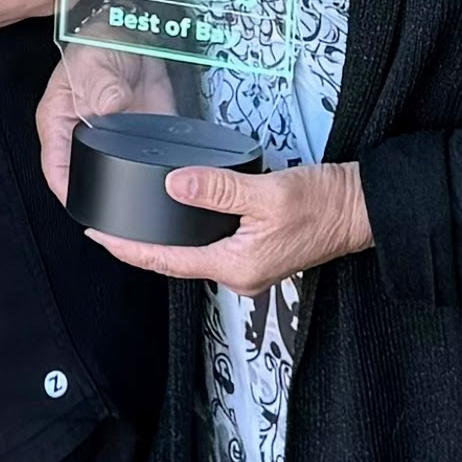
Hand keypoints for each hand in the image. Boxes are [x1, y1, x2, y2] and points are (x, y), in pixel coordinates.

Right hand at [36, 40, 175, 209]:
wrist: (137, 35)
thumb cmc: (101, 43)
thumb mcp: (94, 62)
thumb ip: (101, 86)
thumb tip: (109, 105)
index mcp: (58, 123)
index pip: (56, 168)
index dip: (67, 191)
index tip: (82, 206)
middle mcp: (81, 137)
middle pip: (84, 179)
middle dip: (99, 196)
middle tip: (117, 209)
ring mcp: (111, 140)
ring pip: (116, 176)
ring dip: (129, 186)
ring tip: (141, 196)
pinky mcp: (138, 138)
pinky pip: (143, 163)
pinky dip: (153, 172)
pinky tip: (162, 176)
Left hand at [96, 158, 371, 292]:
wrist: (364, 209)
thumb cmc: (325, 202)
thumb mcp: (268, 191)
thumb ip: (218, 189)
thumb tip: (173, 185)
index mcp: (236, 266)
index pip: (166, 260)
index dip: (128, 248)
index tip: (97, 234)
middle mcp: (239, 275)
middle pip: (175, 263)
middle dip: (139, 248)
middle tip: (105, 226)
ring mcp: (250, 268)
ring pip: (192, 256)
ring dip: (162, 244)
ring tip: (132, 224)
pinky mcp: (258, 255)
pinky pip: (211, 249)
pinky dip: (187, 237)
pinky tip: (176, 219)